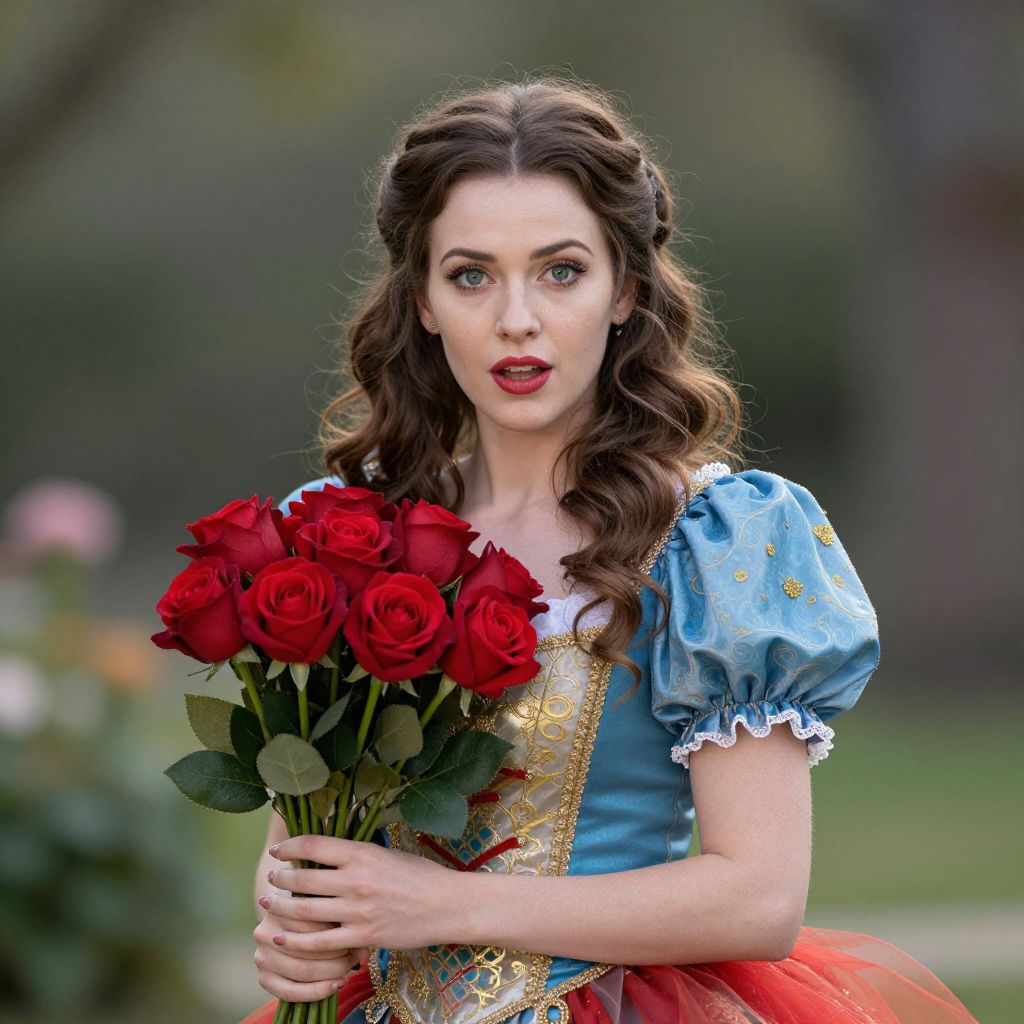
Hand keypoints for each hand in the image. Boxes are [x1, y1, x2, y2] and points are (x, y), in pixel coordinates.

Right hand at [253, 903, 367, 1003]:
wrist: (289, 925)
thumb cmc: (315, 912)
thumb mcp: (327, 910)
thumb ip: (345, 923)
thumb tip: (363, 955)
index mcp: (279, 907)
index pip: (312, 922)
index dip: (337, 930)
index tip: (357, 935)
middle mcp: (265, 931)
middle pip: (306, 948)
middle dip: (336, 955)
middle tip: (353, 957)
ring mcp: (261, 955)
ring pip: (301, 971)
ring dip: (329, 973)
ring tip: (347, 970)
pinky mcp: (263, 977)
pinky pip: (290, 992)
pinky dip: (316, 992)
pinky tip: (334, 987)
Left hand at [263, 835, 463, 955]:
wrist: (447, 905)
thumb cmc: (420, 875)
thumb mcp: (387, 854)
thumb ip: (356, 855)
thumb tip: (324, 852)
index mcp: (363, 853)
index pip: (314, 845)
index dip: (289, 847)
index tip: (278, 851)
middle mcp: (356, 880)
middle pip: (303, 879)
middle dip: (280, 878)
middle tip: (272, 878)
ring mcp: (357, 912)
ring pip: (305, 911)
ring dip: (281, 907)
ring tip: (269, 904)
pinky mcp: (362, 938)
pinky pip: (319, 942)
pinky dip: (295, 941)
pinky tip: (281, 938)